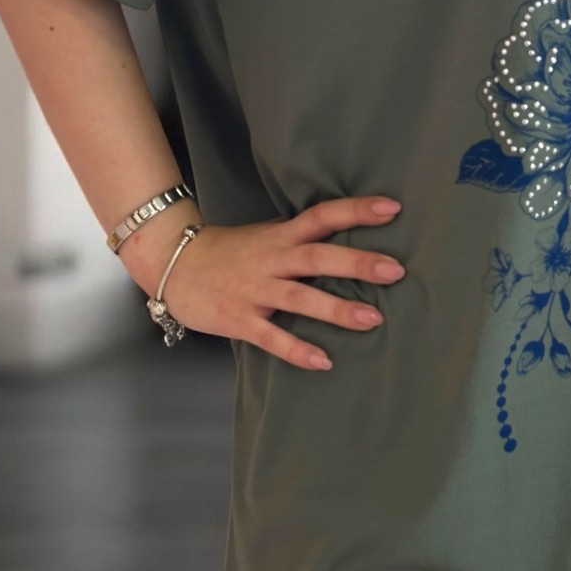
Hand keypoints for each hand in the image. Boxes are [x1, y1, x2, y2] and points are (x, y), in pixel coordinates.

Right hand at [157, 194, 406, 370]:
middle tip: (395, 270)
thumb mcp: (266, 234)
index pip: (323, 216)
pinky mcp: (240, 320)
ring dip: (336, 309)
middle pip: (318, 257)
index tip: (392, 209)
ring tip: (372, 319)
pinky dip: (296, 349)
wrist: (175, 266)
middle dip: (356, 263)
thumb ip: (301, 234)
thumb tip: (344, 226)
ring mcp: (255, 290)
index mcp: (281, 236)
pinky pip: (271, 337)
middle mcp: (272, 260)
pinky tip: (323, 361)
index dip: (356, 211)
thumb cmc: (230, 252)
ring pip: (300, 298)